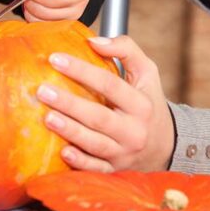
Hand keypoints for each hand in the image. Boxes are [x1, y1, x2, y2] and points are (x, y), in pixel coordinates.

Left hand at [35, 35, 174, 172]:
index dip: (82, 70)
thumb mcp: (146, 72)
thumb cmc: (148, 101)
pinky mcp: (115, 169)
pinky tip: (63, 151)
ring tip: (47, 117)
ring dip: (70, 131)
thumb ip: (125, 49)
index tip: (55, 58)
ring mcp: (124, 153)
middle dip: (70, 104)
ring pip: (95, 143)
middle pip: (99, 117)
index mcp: (141, 104)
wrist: (167, 145)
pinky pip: (96, 168)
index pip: (109, 84)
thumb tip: (94, 41)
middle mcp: (134, 130)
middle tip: (43, 90)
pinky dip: (80, 162)